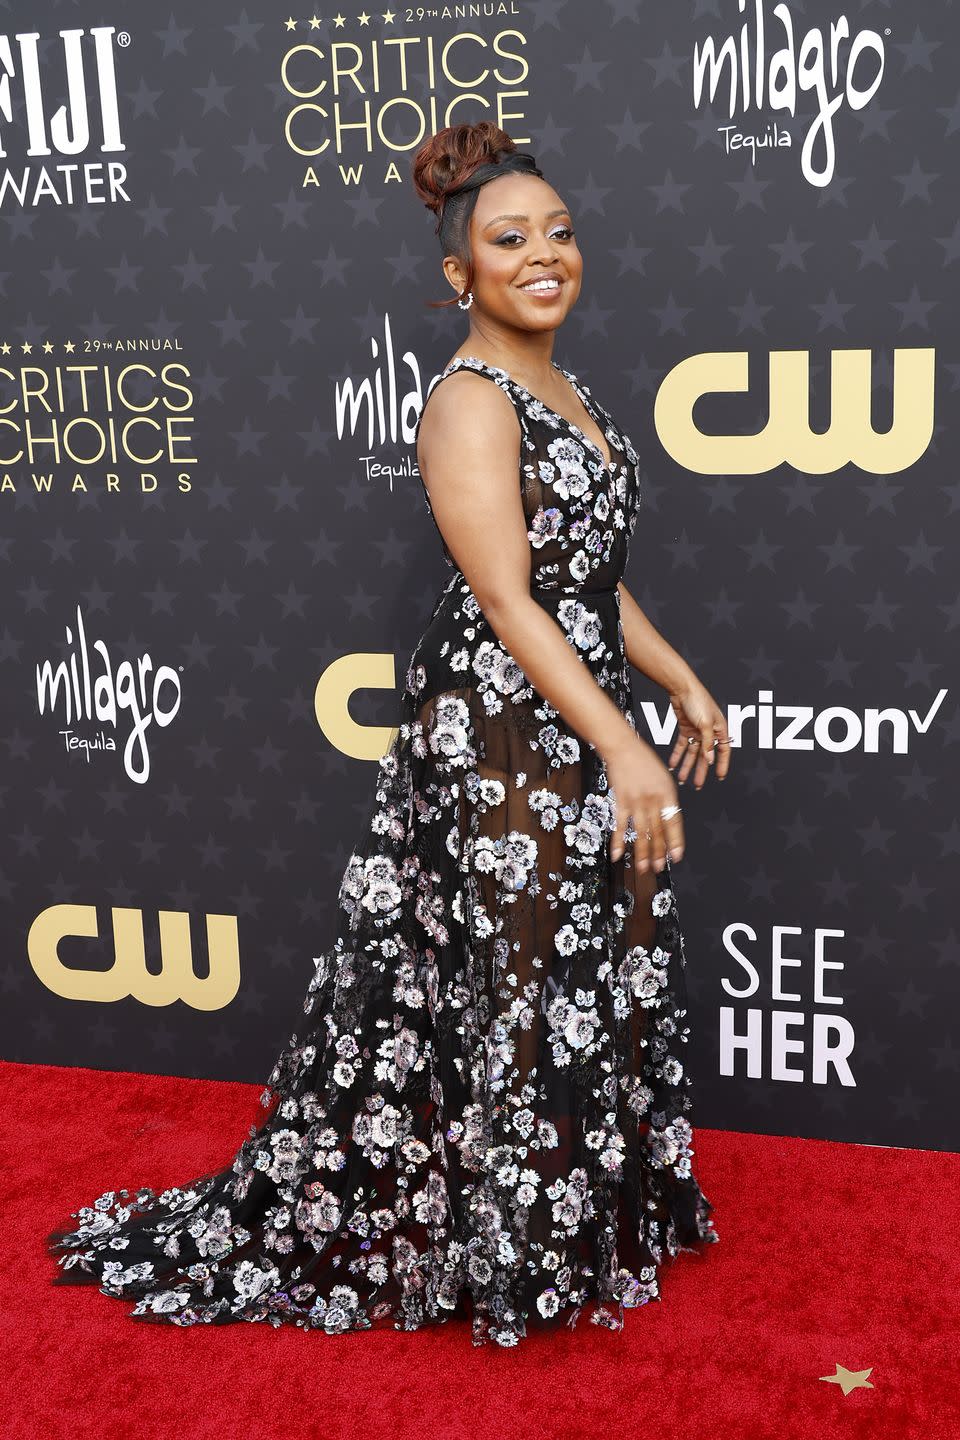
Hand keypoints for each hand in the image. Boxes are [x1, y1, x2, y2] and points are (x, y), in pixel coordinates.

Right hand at [605, 733, 682, 875]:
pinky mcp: (620, 801)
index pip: (674, 822)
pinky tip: (618, 854)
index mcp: (668, 793)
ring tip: (643, 867)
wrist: (623, 748)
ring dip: (642, 852)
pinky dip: (618, 841)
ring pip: (641, 832)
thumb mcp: (664, 778)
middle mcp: (653, 799)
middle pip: (657, 831)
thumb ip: (667, 799)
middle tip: (659, 867)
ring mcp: (636, 801)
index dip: (675, 841)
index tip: (676, 856)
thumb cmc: (644, 761)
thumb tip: (668, 819)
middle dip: (659, 852)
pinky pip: (620, 825)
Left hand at [667, 678, 730, 787]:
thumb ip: (707, 744)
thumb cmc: (698, 701)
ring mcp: (696, 731)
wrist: (682, 688)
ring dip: (687, 766)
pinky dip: (677, 755)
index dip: (722, 765)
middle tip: (697, 785)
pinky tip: (673, 765)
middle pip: (705, 756)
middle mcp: (709, 732)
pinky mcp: (685, 728)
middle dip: (701, 771)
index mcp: (719, 729)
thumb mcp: (705, 724)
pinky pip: (682, 746)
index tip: (720, 777)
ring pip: (692, 753)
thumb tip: (710, 760)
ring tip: (683, 779)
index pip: (723, 751)